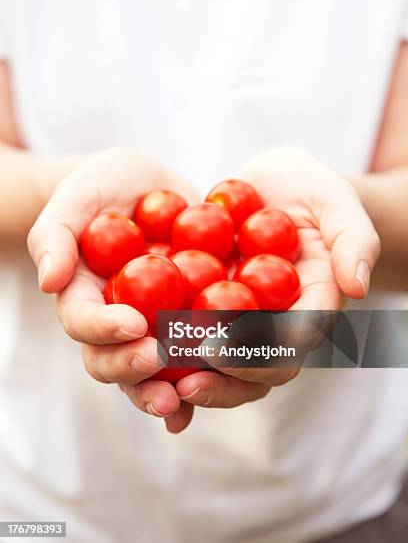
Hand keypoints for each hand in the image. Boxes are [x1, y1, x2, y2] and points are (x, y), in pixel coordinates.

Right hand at [28, 147, 198, 430]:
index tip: (132, 323)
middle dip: (132, 369)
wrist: (146, 188)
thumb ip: (56, 234)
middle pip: (112, 361)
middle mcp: (115, 323)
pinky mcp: (188, 321)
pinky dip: (209, 374)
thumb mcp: (76, 196)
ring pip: (153, 371)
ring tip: (186, 397)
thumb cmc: (104, 187)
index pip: (83, 322)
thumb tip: (49, 280)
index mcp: (83, 298)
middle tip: (159, 362)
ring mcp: (152, 327)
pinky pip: (196, 355)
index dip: (103, 328)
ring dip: (168, 389)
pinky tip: (227, 380)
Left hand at [175, 148, 380, 411]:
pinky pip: (186, 333)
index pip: (294, 342)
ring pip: (218, 364)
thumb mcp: (336, 202)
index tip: (227, 350)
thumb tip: (356, 286)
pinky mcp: (205, 308)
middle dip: (223, 382)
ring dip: (188, 376)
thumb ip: (354, 239)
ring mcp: (239, 321)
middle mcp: (274, 324)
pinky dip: (163, 349)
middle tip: (187, 384)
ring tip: (153, 378)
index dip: (263, 353)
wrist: (272, 186)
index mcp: (310, 307)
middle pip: (255, 369)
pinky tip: (132, 352)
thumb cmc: (311, 191)